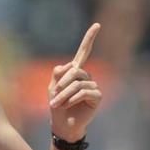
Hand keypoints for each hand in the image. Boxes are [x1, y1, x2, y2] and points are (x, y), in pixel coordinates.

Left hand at [48, 23, 102, 140]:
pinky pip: (83, 92)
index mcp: (75, 72)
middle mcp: (86, 76)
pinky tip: (68, 106)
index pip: (84, 52)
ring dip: (63, 95)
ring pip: (77, 83)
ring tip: (57, 104)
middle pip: (74, 70)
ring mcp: (93, 85)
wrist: (62, 124)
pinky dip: (72, 99)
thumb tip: (71, 66)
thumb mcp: (52, 87)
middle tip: (52, 98)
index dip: (89, 39)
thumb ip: (58, 74)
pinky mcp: (97, 96)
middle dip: (61, 84)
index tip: (97, 25)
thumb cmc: (57, 105)